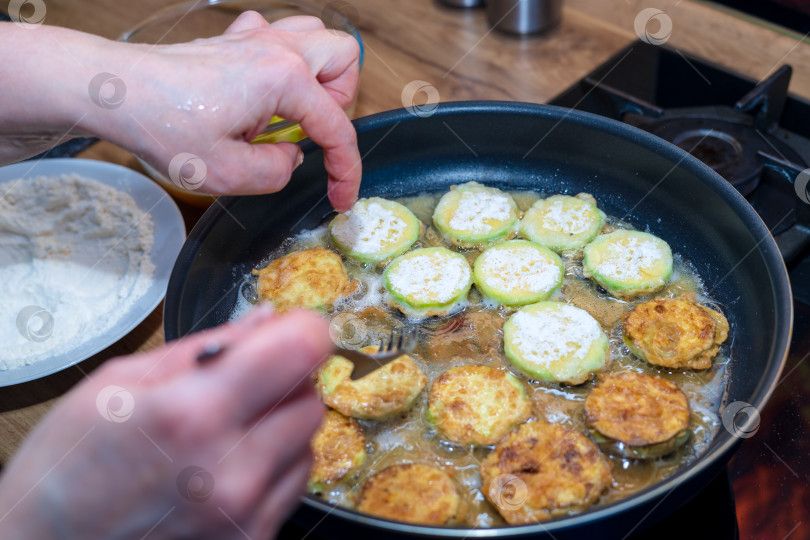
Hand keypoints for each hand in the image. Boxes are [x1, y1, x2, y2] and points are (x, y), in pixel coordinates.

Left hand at [0, 13, 361, 210]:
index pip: (336, 127)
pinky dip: (283, 61)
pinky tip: (262, 90)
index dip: (346, 170)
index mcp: (283, 78)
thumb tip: (290, 158)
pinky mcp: (232, 40)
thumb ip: (276, 171)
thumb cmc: (163, 124)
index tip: (340, 196)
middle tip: (316, 134)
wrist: (114, 91)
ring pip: (316, 37)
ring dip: (320, 76)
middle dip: (341, 102)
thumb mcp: (227, 172)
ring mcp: (254, 38)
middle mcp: (275, 49)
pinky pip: (277, 34)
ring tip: (296, 111)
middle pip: (344, 59)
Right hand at [0, 308, 331, 539]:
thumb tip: (267, 320)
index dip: (301, 331)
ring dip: (280, 424)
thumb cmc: (69, 467)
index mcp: (194, 413)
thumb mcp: (121, 382)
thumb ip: (206, 347)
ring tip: (224, 432)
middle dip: (286, 380)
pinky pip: (293, 484)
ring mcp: (246, 514)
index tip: (290, 330)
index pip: (302, 351)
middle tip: (243, 384)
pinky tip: (226, 466)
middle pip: (310, 398)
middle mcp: (233, 470)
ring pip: (307, 441)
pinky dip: (273, 465)